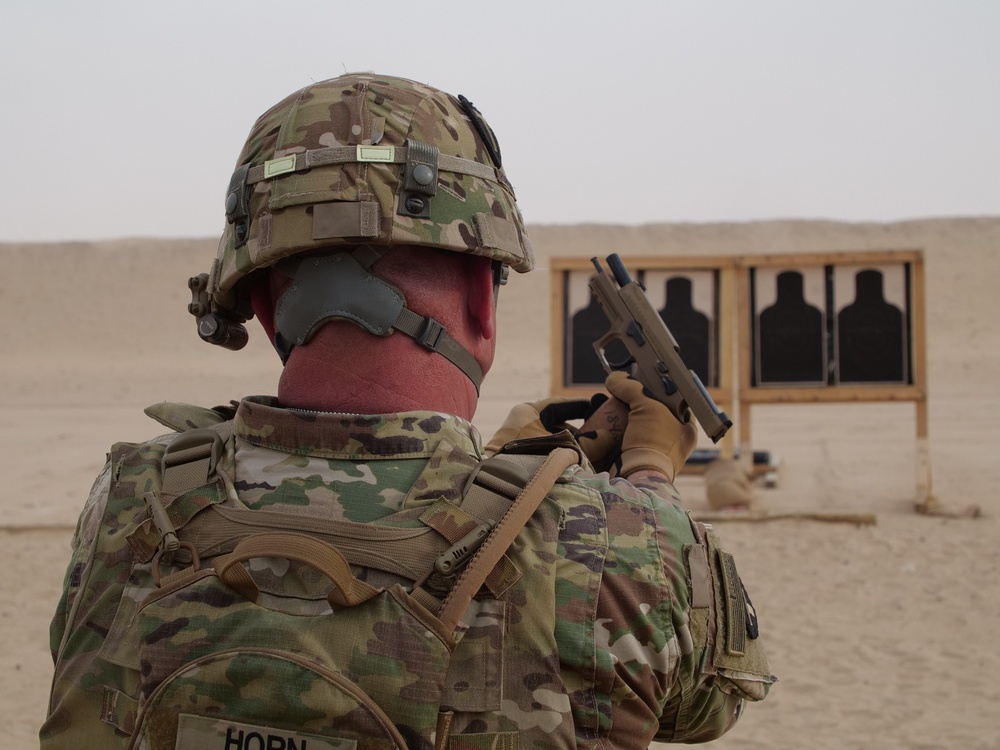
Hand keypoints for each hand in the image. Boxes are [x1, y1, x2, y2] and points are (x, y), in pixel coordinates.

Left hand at [485, 395, 613, 464]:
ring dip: (574, 446)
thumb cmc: (532, 460)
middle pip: (560, 423)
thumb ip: (590, 443)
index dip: (584, 406)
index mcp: (529, 411)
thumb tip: (610, 435)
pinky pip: (547, 453)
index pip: (562, 403)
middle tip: (604, 434)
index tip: (602, 408)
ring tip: (596, 453)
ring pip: (554, 440)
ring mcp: (520, 442)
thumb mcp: (566, 448)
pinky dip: (563, 457)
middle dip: (583, 431)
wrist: (501, 487)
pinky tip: (579, 465)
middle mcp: (523, 423)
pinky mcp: (519, 459)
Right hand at [604, 371, 696, 480]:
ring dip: (616, 413)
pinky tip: (598, 419)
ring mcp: (651, 451)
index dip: (658, 388)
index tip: (641, 378)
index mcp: (686, 429)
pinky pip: (620, 437)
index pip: (674, 400)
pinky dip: (609, 428)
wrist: (637, 478)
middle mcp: (671, 441)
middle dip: (631, 400)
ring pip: (632, 424)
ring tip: (602, 402)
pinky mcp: (632, 459)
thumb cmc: (653, 442)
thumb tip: (614, 378)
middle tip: (619, 390)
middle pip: (650, 411)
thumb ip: (632, 388)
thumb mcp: (647, 407)